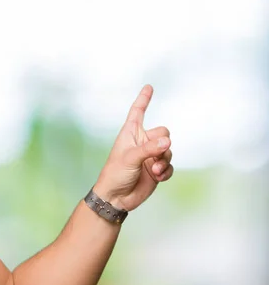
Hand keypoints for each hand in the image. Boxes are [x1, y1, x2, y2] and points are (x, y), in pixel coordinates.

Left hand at [94, 85, 173, 211]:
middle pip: (164, 133)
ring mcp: (150, 156)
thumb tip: (168, 142)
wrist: (116, 197)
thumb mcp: (130, 158)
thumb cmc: (115, 174)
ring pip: (169, 151)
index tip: (149, 87)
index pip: (138, 112)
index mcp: (130, 134)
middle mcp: (142, 142)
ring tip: (154, 171)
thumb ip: (149, 149)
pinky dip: (166, 171)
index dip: (143, 100)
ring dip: (164, 161)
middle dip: (164, 143)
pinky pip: (170, 166)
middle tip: (156, 154)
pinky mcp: (156, 170)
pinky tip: (158, 177)